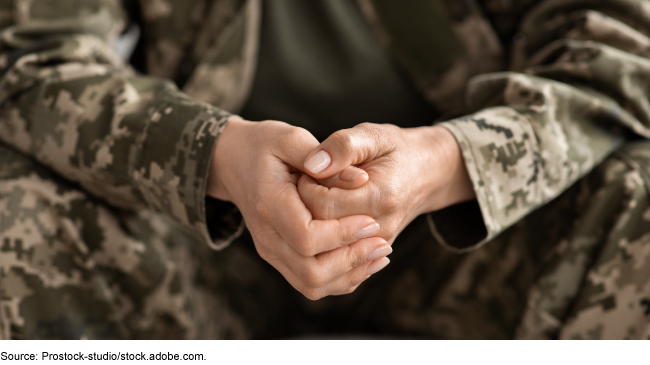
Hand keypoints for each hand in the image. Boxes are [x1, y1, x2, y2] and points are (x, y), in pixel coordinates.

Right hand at [206, 117, 392, 299]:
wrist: (232, 162)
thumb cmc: (265, 145)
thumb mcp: (292, 138)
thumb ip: (327, 158)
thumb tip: (362, 179)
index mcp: (268, 203)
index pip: (306, 236)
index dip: (342, 234)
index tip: (370, 220)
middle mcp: (266, 235)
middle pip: (310, 270)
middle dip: (351, 260)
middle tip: (383, 242)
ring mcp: (271, 251)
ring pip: (311, 284)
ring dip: (350, 274)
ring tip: (380, 253)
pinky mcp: (279, 257)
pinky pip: (310, 283)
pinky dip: (340, 278)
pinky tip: (365, 260)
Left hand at [299, 123, 474, 243]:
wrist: (427, 173)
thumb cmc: (395, 150)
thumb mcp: (373, 135)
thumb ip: (343, 146)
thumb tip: (313, 165)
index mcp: (381, 196)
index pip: (323, 204)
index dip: (306, 186)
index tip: (308, 170)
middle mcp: (381, 227)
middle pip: (321, 231)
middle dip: (304, 207)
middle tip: (307, 185)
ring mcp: (376, 245)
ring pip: (325, 250)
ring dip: (310, 226)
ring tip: (315, 199)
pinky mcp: (371, 254)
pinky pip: (335, 260)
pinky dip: (320, 242)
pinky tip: (321, 217)